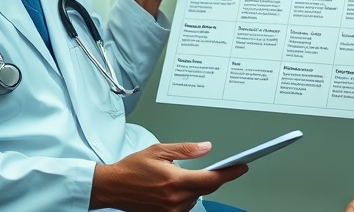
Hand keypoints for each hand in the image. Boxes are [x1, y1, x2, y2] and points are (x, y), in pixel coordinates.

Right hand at [90, 141, 247, 211]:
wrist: (111, 187)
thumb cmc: (131, 169)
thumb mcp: (159, 151)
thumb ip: (185, 150)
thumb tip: (206, 148)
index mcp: (175, 181)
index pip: (211, 179)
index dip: (230, 173)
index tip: (242, 167)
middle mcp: (175, 199)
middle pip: (206, 189)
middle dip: (210, 177)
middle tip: (208, 167)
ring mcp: (171, 210)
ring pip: (195, 198)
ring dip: (194, 187)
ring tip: (176, 177)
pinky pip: (184, 206)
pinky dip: (185, 195)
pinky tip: (172, 188)